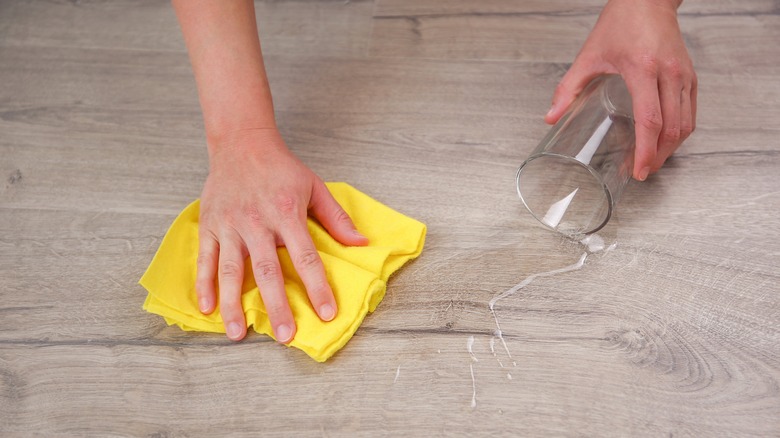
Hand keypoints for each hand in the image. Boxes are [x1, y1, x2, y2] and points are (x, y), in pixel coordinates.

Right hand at [195, 128, 368, 341]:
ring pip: (231, 271)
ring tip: (239, 334)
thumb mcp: (315, 187)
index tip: (327, 313)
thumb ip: (336, 218)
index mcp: (286, 213)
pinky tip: (208, 309)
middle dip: (277, 305)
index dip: (317, 287)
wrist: (241, 143)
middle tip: (285, 336)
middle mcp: (257, 222)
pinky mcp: (209, 225)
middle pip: (267, 270)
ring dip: (234, 304)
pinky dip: (204, 285)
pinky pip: (205, 259)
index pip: (305, 257)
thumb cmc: (282, 168)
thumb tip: (361, 244)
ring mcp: (230, 225)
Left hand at [545, 0, 696, 180]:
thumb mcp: (589, 55)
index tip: (639, 170)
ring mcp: (684, 75)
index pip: (650, 120)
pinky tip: (666, 142)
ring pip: (686, 123)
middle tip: (643, 172)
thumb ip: (568, 88)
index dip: (646, 150)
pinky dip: (680, 132)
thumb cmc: (620, 23)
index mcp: (643, 69)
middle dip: (658, 156)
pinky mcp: (691, 75)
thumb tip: (550, 117)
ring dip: (671, 148)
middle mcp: (669, 73)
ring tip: (653, 161)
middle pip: (672, 127)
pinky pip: (691, 111)